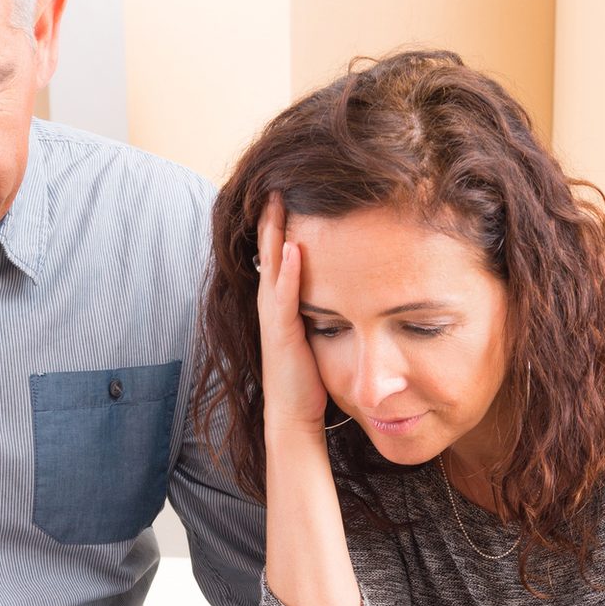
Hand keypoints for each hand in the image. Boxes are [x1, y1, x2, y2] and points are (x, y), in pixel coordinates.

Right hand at [256, 193, 328, 434]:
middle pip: (268, 255)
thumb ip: (317, 314)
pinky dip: (288, 271)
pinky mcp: (282, 335)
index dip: (277, 230)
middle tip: (273, 187)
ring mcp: (274, 321)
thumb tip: (336, 295)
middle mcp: (271, 310)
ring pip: (272, 268)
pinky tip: (294, 248)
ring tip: (276, 204)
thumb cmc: (305, 383)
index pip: (276, 261)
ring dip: (274, 235)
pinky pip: (285, 297)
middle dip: (270, 221)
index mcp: (278, 310)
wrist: (293, 417)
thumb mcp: (313, 339)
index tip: (282, 200)